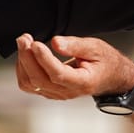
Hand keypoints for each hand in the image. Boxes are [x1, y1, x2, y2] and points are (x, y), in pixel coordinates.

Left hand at [13, 34, 133, 100]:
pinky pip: (29, 84)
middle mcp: (68, 92)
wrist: (110, 77)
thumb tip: (55, 43)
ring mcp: (57, 94)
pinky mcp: (49, 92)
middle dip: (27, 57)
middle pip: (39, 79)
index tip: (35, 43)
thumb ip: (75, 45)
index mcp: (83, 82)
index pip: (58, 74)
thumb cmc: (104, 61)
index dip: (44, 59)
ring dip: (23, 62)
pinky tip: (26, 54)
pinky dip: (23, 69)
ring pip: (30, 83)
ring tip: (24, 42)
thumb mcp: (95, 47)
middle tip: (24, 38)